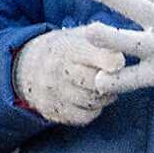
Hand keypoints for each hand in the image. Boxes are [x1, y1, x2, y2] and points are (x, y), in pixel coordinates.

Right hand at [11, 24, 129, 126]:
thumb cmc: (67, 49)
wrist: (26, 67)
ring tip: (100, 86)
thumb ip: (103, 39)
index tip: (119, 63)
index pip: (93, 55)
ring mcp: (54, 92)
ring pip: (93, 100)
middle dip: (109, 81)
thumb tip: (127, 42)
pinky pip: (85, 116)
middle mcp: (57, 70)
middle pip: (95, 82)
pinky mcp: (53, 110)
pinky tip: (90, 99)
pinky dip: (93, 110)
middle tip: (112, 77)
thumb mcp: (79, 36)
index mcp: (67, 48)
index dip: (109, 61)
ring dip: (104, 96)